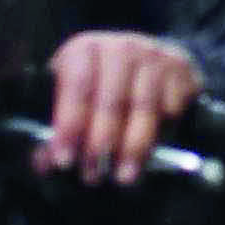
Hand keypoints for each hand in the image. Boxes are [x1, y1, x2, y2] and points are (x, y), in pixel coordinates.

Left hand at [39, 31, 203, 184]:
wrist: (150, 59)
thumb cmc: (104, 84)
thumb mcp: (76, 97)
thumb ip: (59, 128)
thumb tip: (44, 162)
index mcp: (84, 50)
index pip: (76, 86)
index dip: (69, 125)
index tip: (64, 160)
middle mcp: (120, 47)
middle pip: (111, 100)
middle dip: (100, 143)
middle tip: (93, 176)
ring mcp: (154, 56)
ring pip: (144, 108)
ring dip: (133, 147)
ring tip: (124, 177)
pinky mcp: (180, 69)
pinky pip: (171, 107)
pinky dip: (162, 134)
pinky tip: (151, 155)